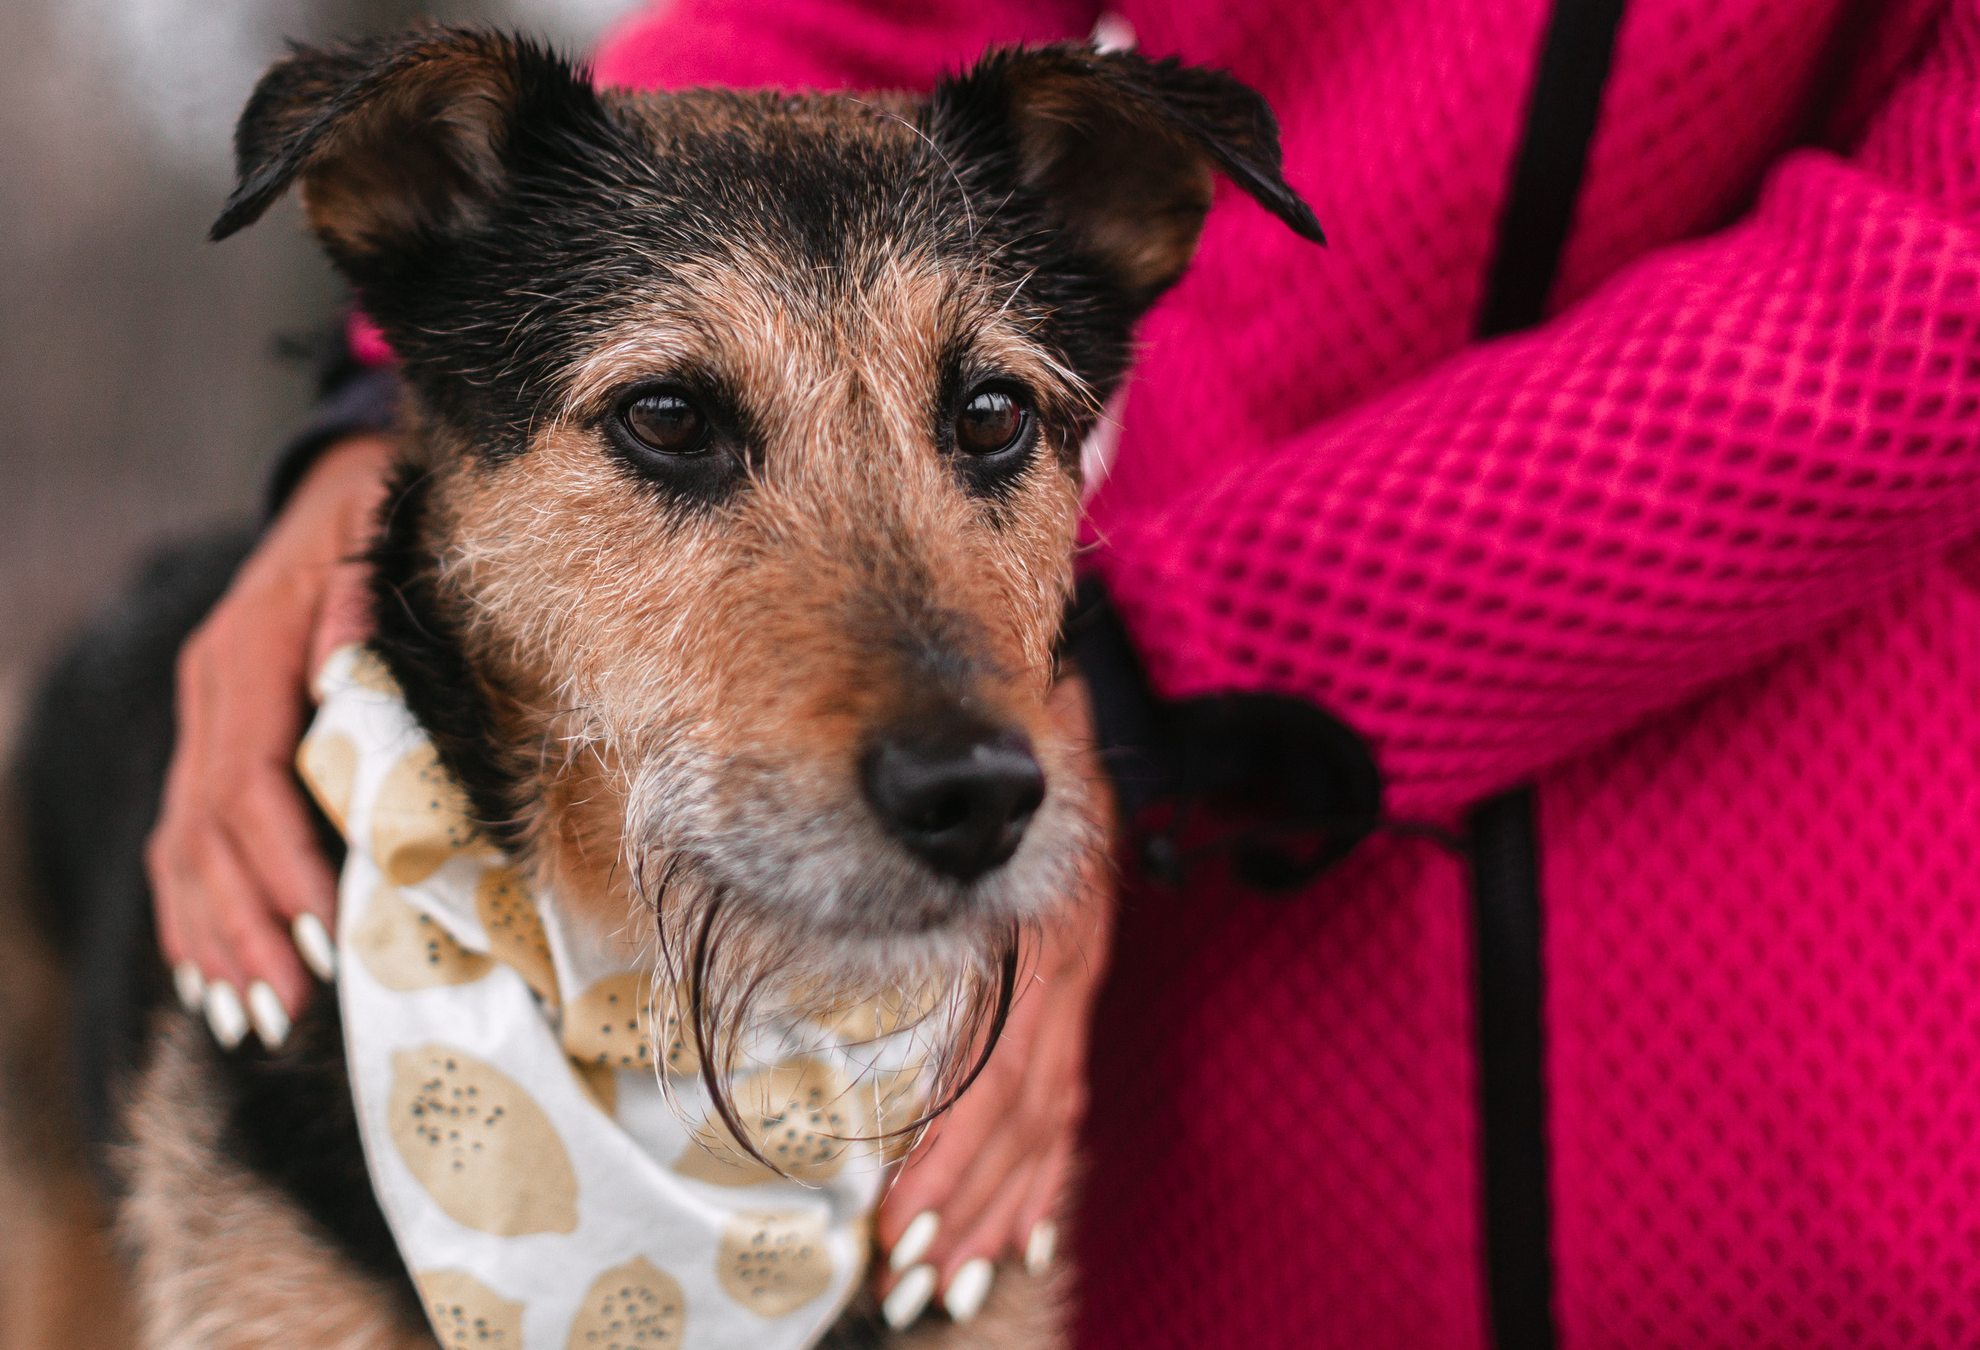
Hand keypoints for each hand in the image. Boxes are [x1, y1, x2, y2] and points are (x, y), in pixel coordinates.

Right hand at [147, 434, 392, 1046]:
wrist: (340, 477)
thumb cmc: (380, 511)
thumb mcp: (379, 532)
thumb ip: (358, 601)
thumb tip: (341, 669)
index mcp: (245, 645)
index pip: (248, 776)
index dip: (280, 859)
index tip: (325, 926)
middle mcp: (210, 686)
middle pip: (204, 827)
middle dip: (246, 923)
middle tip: (287, 1005)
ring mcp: (202, 712)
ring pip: (182, 844)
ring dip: (215, 935)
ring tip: (252, 1015)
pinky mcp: (210, 734)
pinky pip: (184, 837)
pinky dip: (195, 912)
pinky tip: (212, 977)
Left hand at [873, 676, 1113, 1326]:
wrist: (1085, 699)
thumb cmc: (1012, 736)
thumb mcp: (992, 774)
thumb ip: (951, 816)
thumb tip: (897, 827)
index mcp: (1043, 935)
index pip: (1001, 1073)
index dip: (951, 1155)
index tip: (894, 1218)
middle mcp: (1068, 972)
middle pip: (1021, 1117)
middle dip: (964, 1205)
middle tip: (904, 1276)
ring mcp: (1079, 987)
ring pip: (1045, 1125)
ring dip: (997, 1211)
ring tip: (942, 1282)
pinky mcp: (1074, 994)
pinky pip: (1067, 1105)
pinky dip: (1040, 1180)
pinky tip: (1018, 1239)